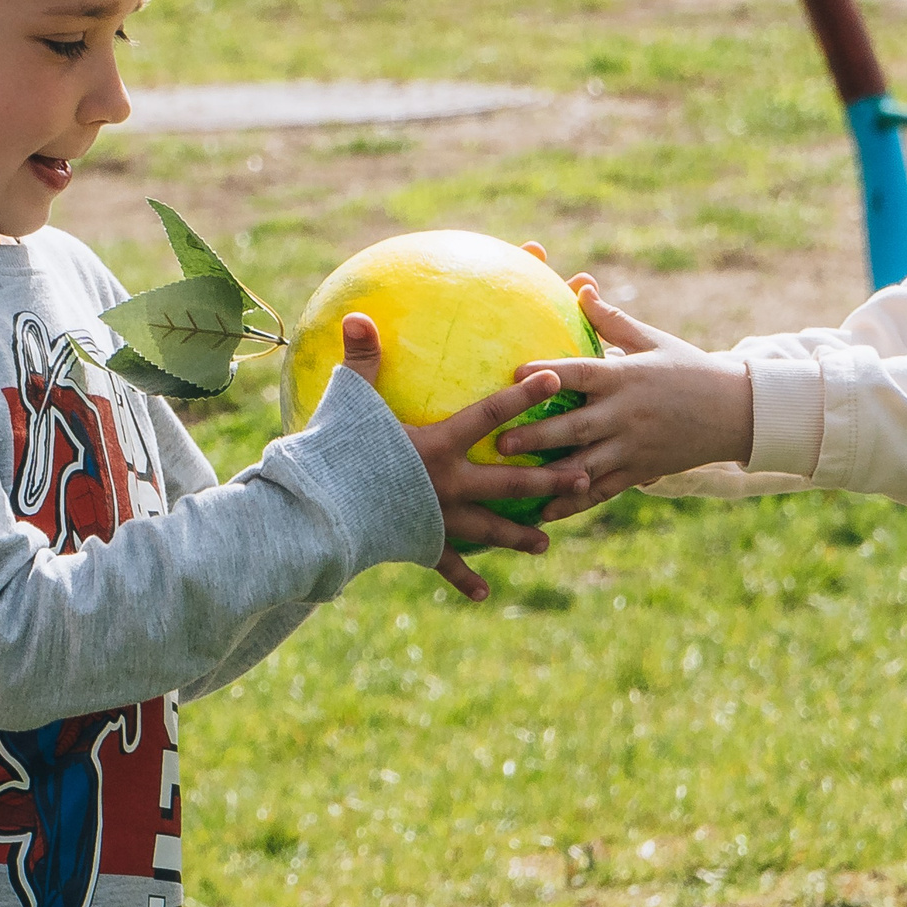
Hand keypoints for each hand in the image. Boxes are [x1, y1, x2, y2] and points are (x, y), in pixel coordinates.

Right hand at [339, 313, 589, 602]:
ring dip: (519, 536)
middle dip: (548, 481)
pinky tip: (485, 594)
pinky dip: (465, 580)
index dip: (523, 395)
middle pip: (509, 483)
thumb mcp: (349, 402)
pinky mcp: (420, 545)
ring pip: (489, 529)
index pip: (491, 414)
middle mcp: (450, 484)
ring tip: (547, 542)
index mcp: (440, 446)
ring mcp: (438, 519)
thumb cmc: (335, 454)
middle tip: (583, 478)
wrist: (323, 515)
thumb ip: (361, 359)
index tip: (556, 380)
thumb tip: (358, 312)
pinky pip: (447, 565)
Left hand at [503, 282, 752, 515]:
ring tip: (514, 480)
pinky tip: (545, 512)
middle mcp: (626, 413)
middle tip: (500, 441)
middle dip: (537, 435)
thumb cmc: (689, 368)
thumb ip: (612, 320)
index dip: (549, 373)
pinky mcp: (641, 470)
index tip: (515, 373)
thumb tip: (580, 287)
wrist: (736, 411)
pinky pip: (603, 490)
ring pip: (586, 465)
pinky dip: (573, 503)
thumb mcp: (653, 340)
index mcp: (626, 376)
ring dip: (549, 475)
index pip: (582, 372)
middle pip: (576, 426)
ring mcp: (633, 446)